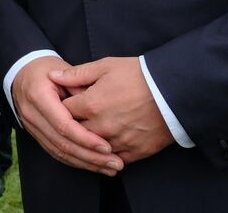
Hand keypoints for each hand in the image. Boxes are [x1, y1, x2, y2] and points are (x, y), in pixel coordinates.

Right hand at [12, 55, 121, 174]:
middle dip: (90, 156)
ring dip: (85, 163)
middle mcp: (32, 114)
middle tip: (115, 163)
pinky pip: (55, 152)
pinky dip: (76, 161)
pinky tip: (94, 165)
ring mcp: (31, 126)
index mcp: (38, 95)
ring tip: (110, 168)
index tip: (107, 146)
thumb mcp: (64, 70)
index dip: (85, 138)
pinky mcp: (35, 134)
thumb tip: (99, 109)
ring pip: (59, 152)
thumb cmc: (46, 70)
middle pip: (62, 143)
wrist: (22, 72)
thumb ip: (81, 88)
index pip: (63, 125)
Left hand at [55, 57, 173, 163]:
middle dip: (71, 127)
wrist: (174, 91)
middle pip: (75, 133)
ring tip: (88, 134)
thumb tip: (53, 76)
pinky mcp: (136, 152)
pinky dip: (107, 155)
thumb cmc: (138, 75)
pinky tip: (104, 148)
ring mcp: (118, 141)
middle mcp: (102, 126)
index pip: (63, 112)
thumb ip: (76, 74)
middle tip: (71, 121)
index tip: (63, 104)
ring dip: (88, 143)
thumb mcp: (105, 67)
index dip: (60, 108)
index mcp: (91, 104)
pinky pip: (114, 159)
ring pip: (93, 149)